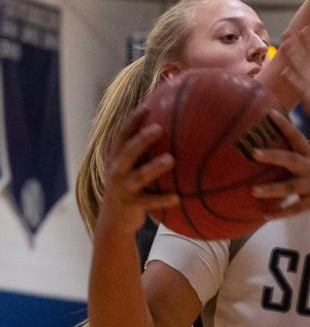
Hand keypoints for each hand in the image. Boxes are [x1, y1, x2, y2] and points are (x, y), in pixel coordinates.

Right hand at [96, 107, 179, 237]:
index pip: (121, 135)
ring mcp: (122, 188)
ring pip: (138, 176)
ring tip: (171, 159)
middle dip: (141, 140)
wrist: (113, 221)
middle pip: (127, 152)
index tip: (147, 105)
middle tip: (159, 128)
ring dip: (154, 167)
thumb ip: (143, 150)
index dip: (132, 120)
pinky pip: (149, 202)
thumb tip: (169, 127)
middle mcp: (116, 171)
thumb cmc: (130, 186)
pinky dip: (163, 200)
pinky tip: (178, 197)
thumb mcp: (131, 167)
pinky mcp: (131, 206)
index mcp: (115, 158)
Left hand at [252, 110, 309, 221]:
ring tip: (254, 191)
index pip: (297, 137)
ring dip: (272, 189)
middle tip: (253, 152)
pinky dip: (281, 213)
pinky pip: (296, 208)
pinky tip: (266, 216)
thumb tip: (278, 159)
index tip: (269, 113)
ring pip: (290, 186)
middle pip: (291, 159)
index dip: (284, 125)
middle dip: (272, 155)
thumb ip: (302, 163)